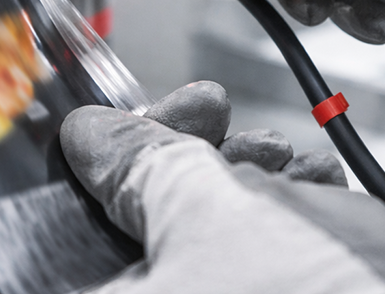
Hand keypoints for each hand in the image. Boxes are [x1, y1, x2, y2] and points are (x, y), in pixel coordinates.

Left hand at [62, 100, 384, 292]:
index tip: (116, 125)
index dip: (96, 168)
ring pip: (211, 222)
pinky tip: (310, 179)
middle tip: (205, 108)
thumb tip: (90, 135)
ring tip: (276, 152)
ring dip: (244, 168)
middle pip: (143, 217)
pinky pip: (264, 239)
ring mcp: (227, 293)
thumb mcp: (206, 210)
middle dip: (181, 151)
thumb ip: (137, 167)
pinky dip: (286, 199)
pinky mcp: (283, 289)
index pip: (73, 229)